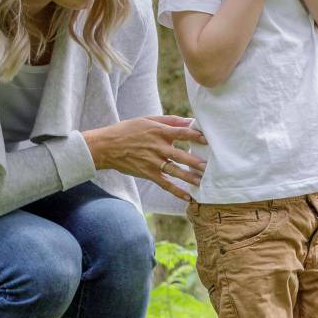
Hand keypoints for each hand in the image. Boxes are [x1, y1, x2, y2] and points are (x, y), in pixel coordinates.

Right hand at [82, 115, 207, 199]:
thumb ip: (170, 120)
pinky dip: (176, 191)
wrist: (106, 146)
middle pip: (180, 155)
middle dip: (196, 162)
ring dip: (189, 177)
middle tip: (210, 166)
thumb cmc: (128, 130)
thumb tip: (190, 120)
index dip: (195, 136)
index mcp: (158, 132)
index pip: (181, 133)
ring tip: (203, 182)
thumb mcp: (148, 120)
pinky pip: (165, 184)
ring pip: (175, 171)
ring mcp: (152, 162)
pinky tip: (188, 197)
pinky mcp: (148, 173)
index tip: (208, 140)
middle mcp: (157, 147)